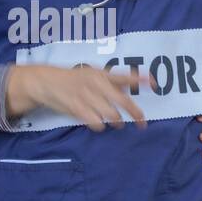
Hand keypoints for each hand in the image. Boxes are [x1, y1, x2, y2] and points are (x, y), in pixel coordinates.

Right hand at [7, 65, 146, 131]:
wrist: (46, 82)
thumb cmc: (74, 79)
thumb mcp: (93, 74)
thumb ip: (113, 81)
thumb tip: (134, 85)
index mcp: (102, 74)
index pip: (125, 76)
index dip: (141, 79)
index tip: (155, 84)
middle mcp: (97, 84)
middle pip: (123, 102)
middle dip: (136, 114)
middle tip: (142, 123)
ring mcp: (87, 96)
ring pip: (111, 115)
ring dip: (118, 122)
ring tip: (118, 124)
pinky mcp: (77, 108)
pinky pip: (96, 123)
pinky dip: (100, 126)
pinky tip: (99, 124)